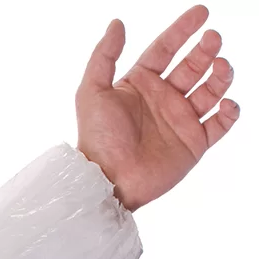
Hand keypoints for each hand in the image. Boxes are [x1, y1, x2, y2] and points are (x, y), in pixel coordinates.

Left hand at [75, 4, 238, 211]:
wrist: (109, 179)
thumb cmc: (97, 138)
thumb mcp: (91, 92)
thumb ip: (104, 56)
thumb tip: (117, 24)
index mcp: (140, 85)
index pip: (165, 50)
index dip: (182, 30)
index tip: (201, 13)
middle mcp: (162, 100)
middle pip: (192, 66)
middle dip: (205, 50)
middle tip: (212, 40)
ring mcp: (179, 122)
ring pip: (210, 91)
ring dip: (220, 76)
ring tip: (221, 67)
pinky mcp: (193, 144)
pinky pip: (220, 125)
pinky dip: (229, 112)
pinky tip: (226, 103)